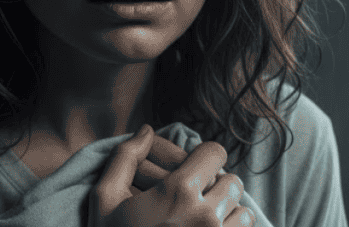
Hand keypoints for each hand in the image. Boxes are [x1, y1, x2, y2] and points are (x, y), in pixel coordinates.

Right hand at [88, 124, 254, 226]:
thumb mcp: (105, 200)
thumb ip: (124, 158)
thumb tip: (145, 130)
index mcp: (178, 192)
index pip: (215, 153)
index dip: (204, 157)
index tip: (193, 169)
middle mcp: (205, 215)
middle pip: (232, 182)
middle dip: (216, 186)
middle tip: (195, 198)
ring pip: (243, 210)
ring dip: (227, 212)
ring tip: (202, 221)